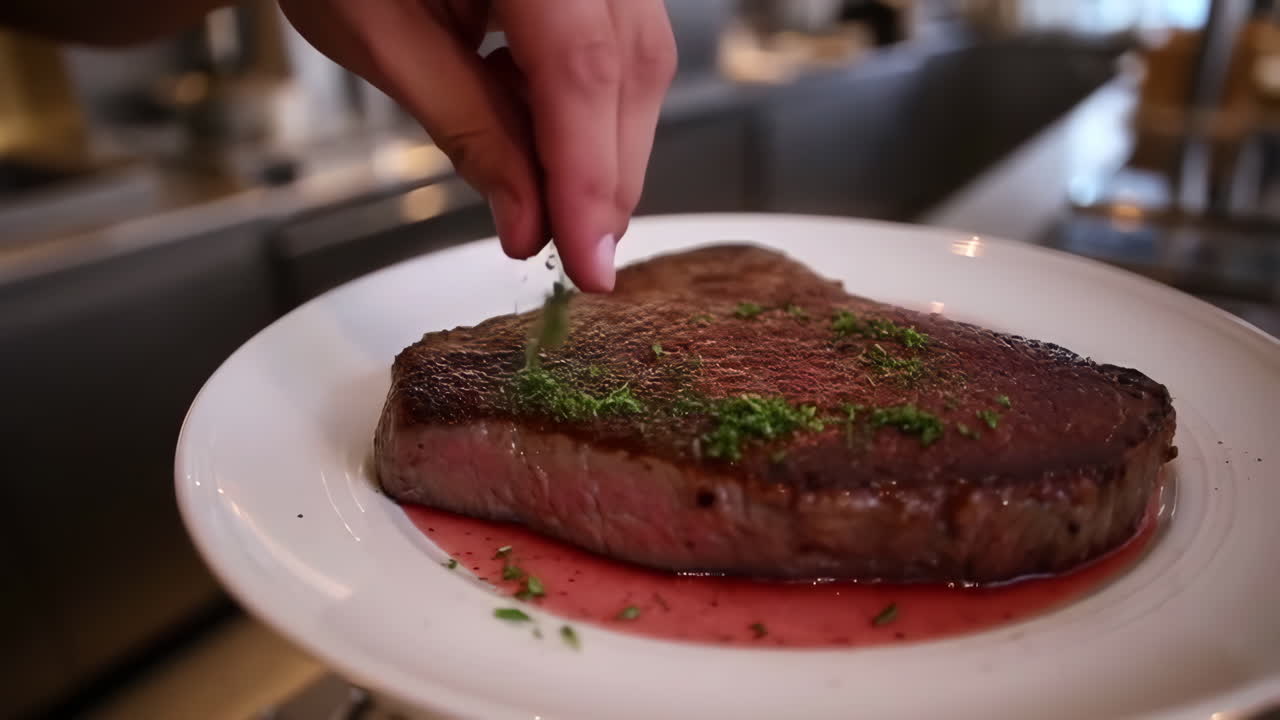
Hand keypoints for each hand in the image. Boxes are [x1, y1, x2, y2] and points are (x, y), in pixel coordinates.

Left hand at [278, 0, 677, 291]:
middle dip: (607, 174)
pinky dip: (590, 103)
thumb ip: (468, 130)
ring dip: (603, 144)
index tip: (587, 260)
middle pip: (630, 66)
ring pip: (641, 57)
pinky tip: (541, 128)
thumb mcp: (382, 38)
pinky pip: (623, 38)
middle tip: (577, 250)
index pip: (581, 70)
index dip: (589, 177)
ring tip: (551, 196)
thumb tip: (530, 222)